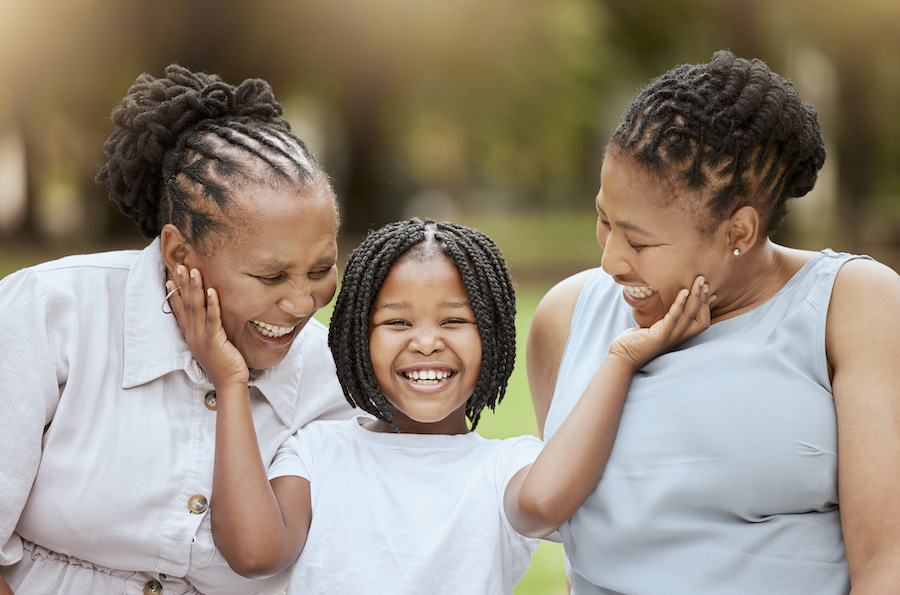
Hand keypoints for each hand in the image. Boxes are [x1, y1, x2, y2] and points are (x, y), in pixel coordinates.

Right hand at [168, 265, 249, 386]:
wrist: (230, 383)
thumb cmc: (226, 365)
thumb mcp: (213, 346)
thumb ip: (210, 332)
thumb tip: (213, 320)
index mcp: (192, 337)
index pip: (180, 312)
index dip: (174, 296)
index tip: (170, 280)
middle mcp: (194, 336)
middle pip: (186, 305)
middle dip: (183, 284)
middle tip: (180, 266)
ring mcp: (202, 338)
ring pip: (196, 309)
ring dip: (195, 288)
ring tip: (194, 271)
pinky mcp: (214, 341)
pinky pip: (212, 319)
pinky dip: (212, 304)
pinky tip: (211, 290)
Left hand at [609, 275, 713, 370]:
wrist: (623, 356)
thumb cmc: (637, 340)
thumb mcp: (656, 327)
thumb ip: (666, 318)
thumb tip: (670, 303)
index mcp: (680, 335)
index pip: (702, 321)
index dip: (707, 305)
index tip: (709, 290)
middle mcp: (679, 337)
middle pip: (699, 316)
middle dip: (703, 296)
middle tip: (703, 279)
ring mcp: (670, 337)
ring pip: (690, 315)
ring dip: (696, 296)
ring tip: (698, 281)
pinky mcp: (660, 336)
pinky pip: (674, 318)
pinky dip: (680, 304)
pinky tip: (683, 292)